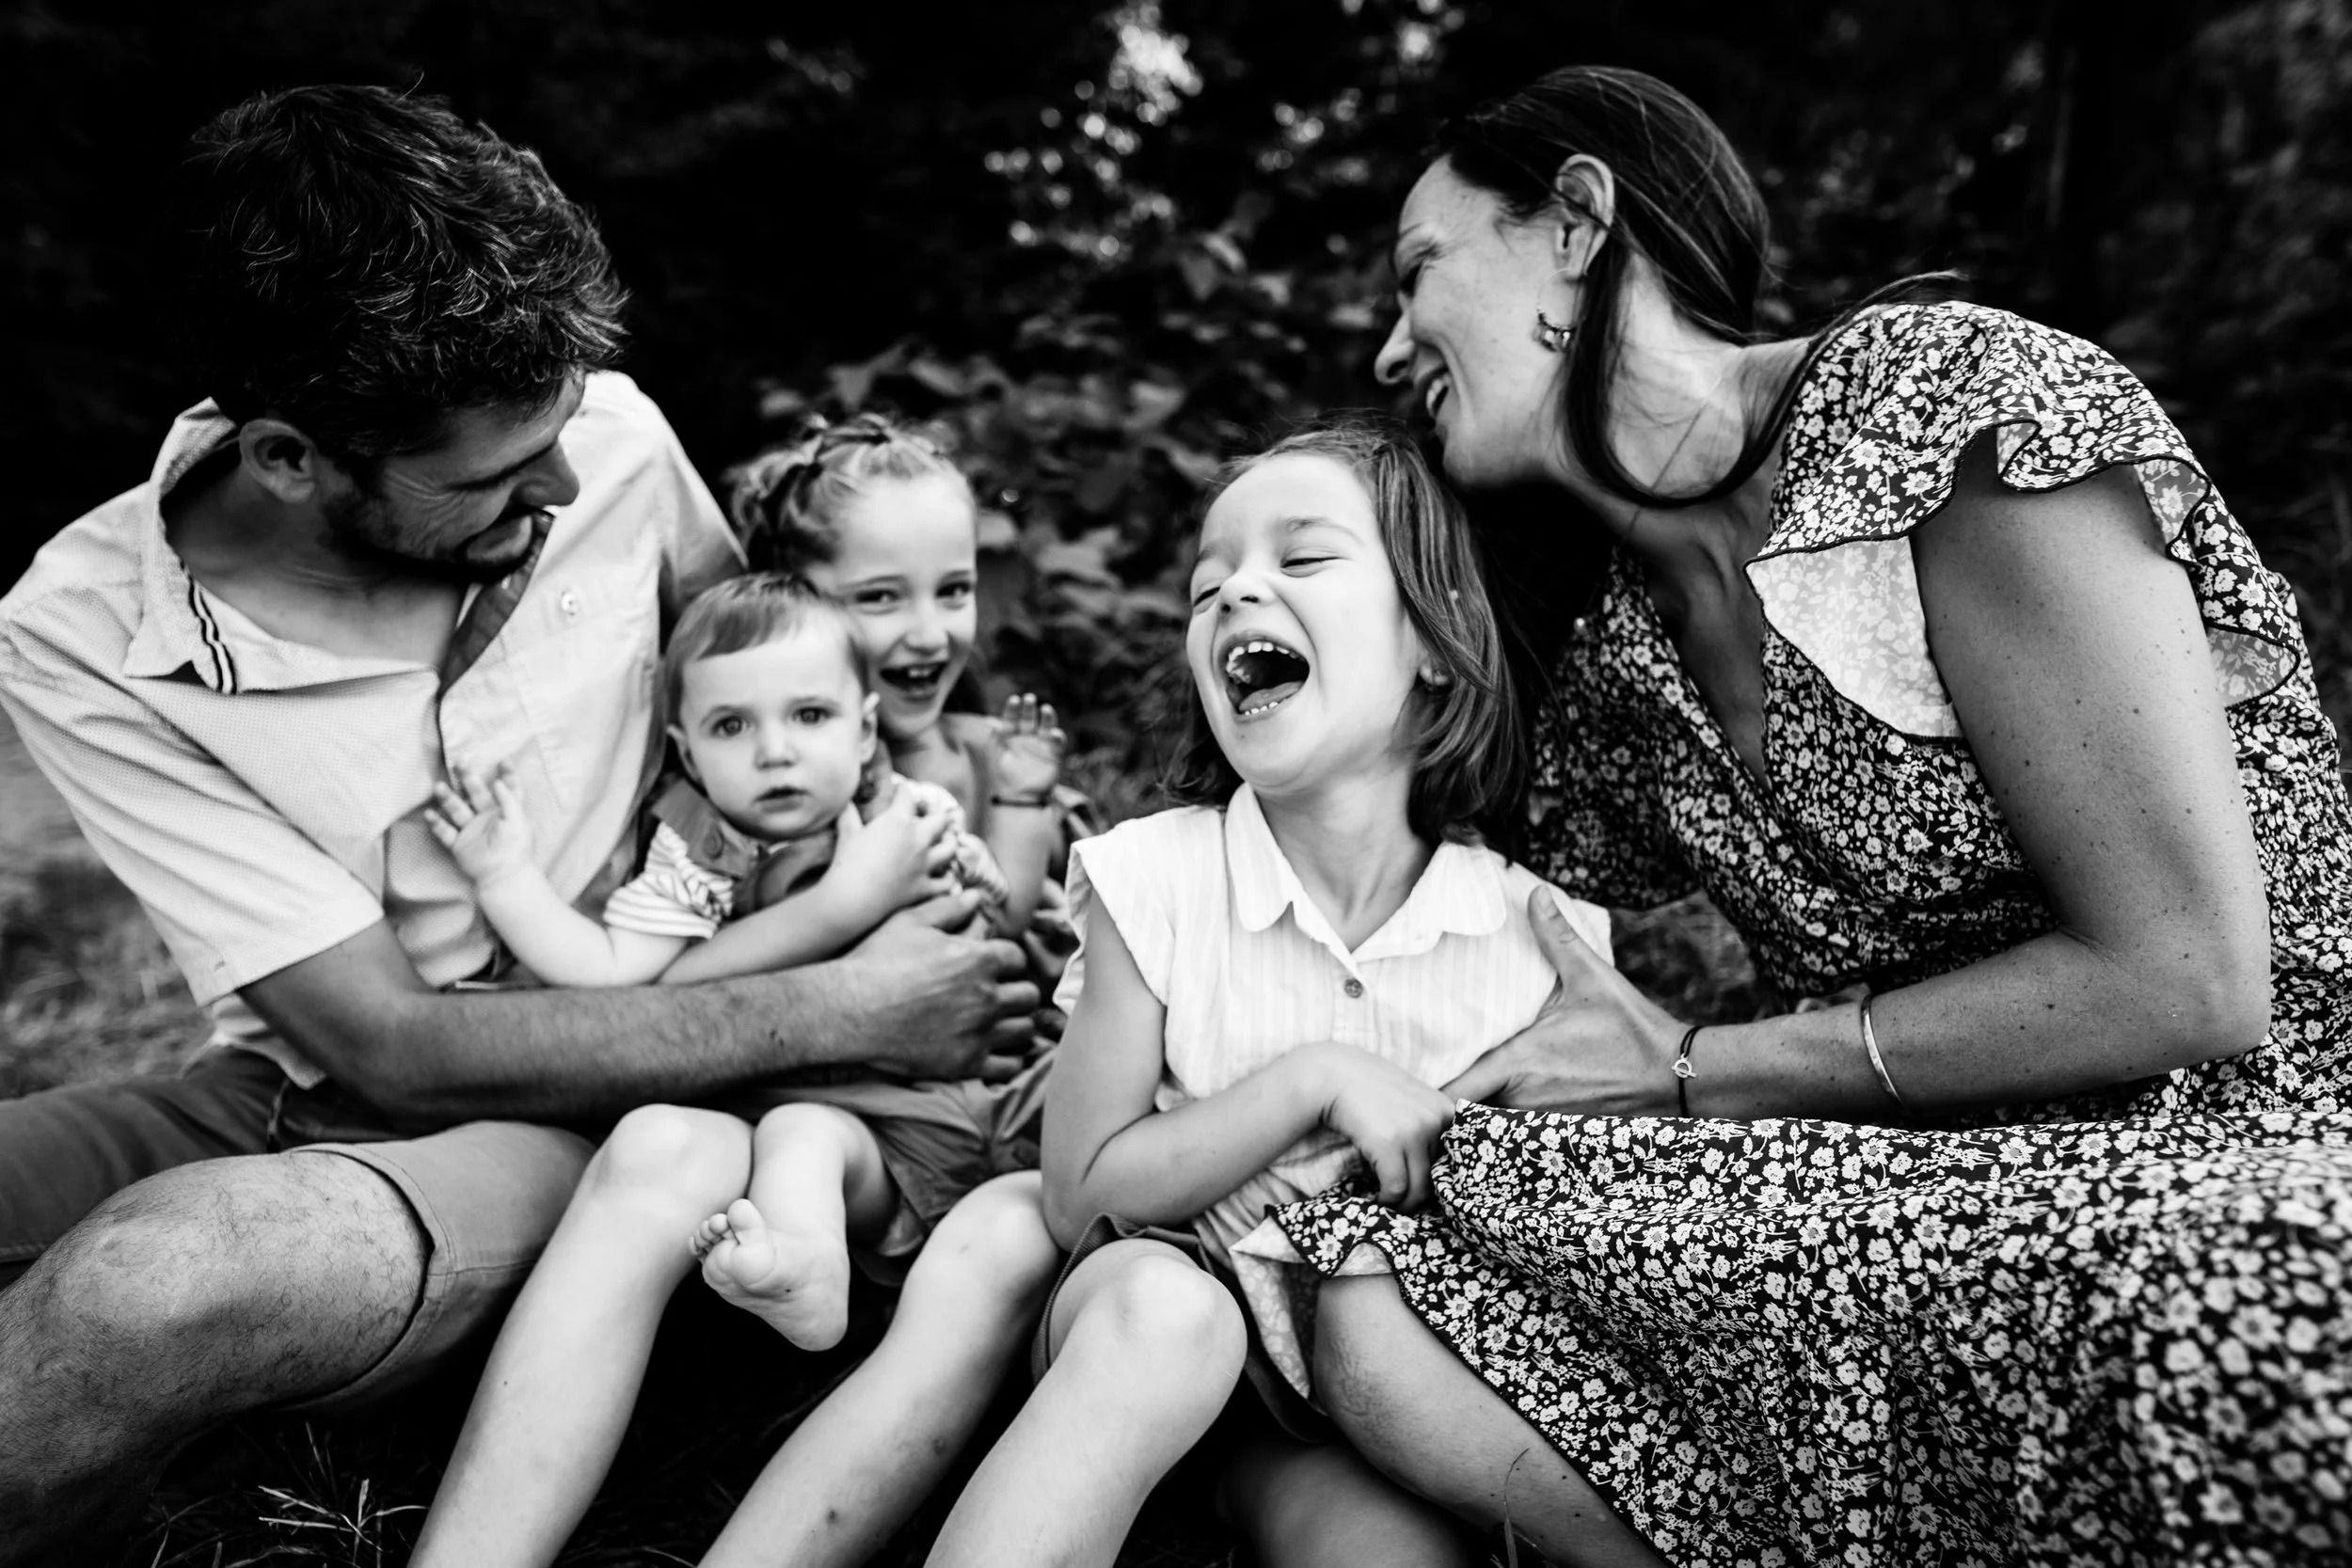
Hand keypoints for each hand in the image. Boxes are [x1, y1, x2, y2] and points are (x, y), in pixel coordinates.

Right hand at [424, 761, 534, 886]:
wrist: (503, 876)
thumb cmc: (515, 848)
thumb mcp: (517, 820)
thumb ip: (508, 800)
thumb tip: (498, 782)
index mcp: (506, 811)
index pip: (508, 788)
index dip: (507, 774)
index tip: (503, 760)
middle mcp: (488, 817)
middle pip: (476, 792)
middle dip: (468, 777)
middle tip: (460, 761)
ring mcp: (472, 830)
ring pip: (457, 809)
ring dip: (447, 798)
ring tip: (438, 787)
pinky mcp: (459, 844)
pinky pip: (445, 831)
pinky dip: (436, 822)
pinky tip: (429, 813)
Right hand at [822, 785, 956, 922]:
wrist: (852, 898)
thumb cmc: (847, 863)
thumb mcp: (847, 834)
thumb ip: (848, 814)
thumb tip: (844, 802)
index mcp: (898, 821)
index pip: (907, 797)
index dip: (904, 791)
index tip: (902, 789)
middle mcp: (918, 839)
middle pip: (940, 820)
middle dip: (937, 813)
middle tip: (932, 812)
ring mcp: (924, 864)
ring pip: (951, 848)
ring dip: (950, 843)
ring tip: (947, 841)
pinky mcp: (925, 886)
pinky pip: (947, 882)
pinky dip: (949, 879)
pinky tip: (947, 877)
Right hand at [839, 909, 1038, 1079]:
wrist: (849, 1010)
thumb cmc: (876, 961)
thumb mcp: (910, 922)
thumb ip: (949, 909)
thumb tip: (977, 897)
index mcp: (978, 959)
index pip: (1017, 959)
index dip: (1007, 962)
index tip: (996, 967)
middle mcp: (986, 996)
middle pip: (1028, 996)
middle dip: (1017, 993)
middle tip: (1001, 996)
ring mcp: (978, 1032)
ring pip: (1024, 1030)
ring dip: (1016, 1024)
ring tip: (1002, 1023)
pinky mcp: (966, 1063)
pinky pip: (1009, 1067)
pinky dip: (1008, 1059)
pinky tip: (997, 1052)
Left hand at [988, 694, 1066, 802]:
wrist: (1016, 798)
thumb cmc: (1002, 777)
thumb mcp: (995, 755)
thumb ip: (995, 737)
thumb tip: (992, 721)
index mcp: (1010, 736)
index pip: (1012, 718)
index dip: (1013, 709)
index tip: (1014, 699)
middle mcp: (1026, 738)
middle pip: (1029, 718)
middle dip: (1029, 708)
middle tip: (1029, 698)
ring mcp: (1040, 745)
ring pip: (1046, 726)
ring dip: (1047, 717)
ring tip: (1045, 709)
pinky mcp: (1054, 756)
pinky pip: (1057, 744)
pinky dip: (1058, 737)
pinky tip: (1054, 733)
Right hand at [1296, 1042, 1456, 1210]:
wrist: (1335, 1074)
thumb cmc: (1370, 1089)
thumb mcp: (1412, 1099)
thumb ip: (1429, 1123)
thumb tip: (1435, 1167)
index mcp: (1445, 1110)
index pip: (1457, 1161)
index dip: (1440, 1180)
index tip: (1423, 1188)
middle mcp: (1435, 1120)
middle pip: (1438, 1179)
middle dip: (1420, 1197)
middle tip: (1404, 1204)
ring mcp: (1414, 1132)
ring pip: (1419, 1189)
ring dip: (1404, 1204)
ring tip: (1391, 1205)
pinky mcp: (1389, 1143)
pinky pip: (1396, 1188)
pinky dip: (1388, 1200)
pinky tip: (1379, 1199)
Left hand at [1442, 890, 1683, 1114]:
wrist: (1678, 1077)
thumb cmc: (1632, 1028)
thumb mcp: (1592, 978)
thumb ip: (1556, 938)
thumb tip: (1537, 893)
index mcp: (1520, 1063)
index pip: (1455, 1091)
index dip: (1428, 1091)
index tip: (1411, 1077)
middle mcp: (1525, 1100)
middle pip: (1466, 1113)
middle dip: (1446, 1104)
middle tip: (1426, 1087)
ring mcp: (1543, 1123)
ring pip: (1492, 1127)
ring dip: (1477, 1116)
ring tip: (1457, 1098)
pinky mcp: (1562, 1135)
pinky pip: (1520, 1136)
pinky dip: (1507, 1128)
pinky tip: (1501, 1113)